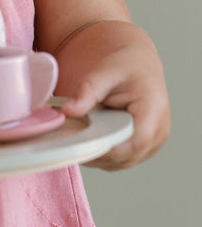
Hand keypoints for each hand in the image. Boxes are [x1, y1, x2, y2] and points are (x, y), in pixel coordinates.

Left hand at [60, 25, 169, 170]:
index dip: (108, 149)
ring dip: (100, 156)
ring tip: (77, 139)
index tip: (81, 144)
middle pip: (127, 157)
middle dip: (98, 153)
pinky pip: (123, 158)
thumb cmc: (126, 66)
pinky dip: (106, 154)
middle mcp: (159, 132)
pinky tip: (89, 140)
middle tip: (69, 142)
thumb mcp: (104, 72)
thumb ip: (86, 91)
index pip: (134, 142)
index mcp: (153, 111)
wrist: (138, 64)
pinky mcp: (145, 146)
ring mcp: (154, 142)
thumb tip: (68, 111)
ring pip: (123, 162)